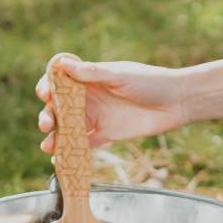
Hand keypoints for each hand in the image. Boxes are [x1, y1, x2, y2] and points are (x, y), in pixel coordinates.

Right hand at [35, 54, 188, 152]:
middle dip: (47, 115)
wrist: (177, 102)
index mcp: (90, 79)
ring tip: (47, 145)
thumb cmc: (151, 81)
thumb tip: (63, 64)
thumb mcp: (119, 75)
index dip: (48, 87)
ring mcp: (97, 116)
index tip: (45, 94)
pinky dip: (72, 151)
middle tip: (46, 124)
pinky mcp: (107, 134)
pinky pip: (84, 144)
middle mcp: (90, 97)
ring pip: (68, 127)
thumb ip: (92, 73)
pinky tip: (61, 158)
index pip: (61, 82)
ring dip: (55, 135)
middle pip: (59, 107)